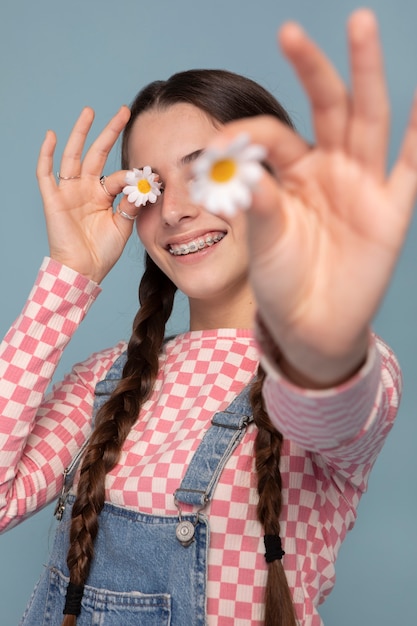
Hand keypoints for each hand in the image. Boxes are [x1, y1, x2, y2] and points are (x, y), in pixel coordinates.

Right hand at [37, 106, 136, 282]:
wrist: (84, 270)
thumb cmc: (102, 251)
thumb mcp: (123, 225)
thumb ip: (132, 204)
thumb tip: (144, 184)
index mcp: (103, 195)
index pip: (118, 175)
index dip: (132, 174)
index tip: (149, 175)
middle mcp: (86, 189)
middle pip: (97, 154)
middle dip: (109, 132)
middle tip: (124, 111)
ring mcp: (69, 192)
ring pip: (73, 156)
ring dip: (80, 133)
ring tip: (89, 111)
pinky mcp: (53, 200)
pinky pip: (46, 174)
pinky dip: (46, 155)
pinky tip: (52, 136)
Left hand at [219, 10, 416, 385]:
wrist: (310, 324)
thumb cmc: (280, 282)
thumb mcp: (262, 240)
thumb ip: (256, 204)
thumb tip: (241, 169)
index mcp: (293, 175)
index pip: (274, 137)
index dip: (249, 135)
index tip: (221, 143)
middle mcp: (329, 170)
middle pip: (326, 108)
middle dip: (312, 70)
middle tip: (290, 31)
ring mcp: (362, 186)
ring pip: (366, 120)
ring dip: (365, 75)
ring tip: (359, 27)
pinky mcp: (389, 210)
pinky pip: (409, 166)